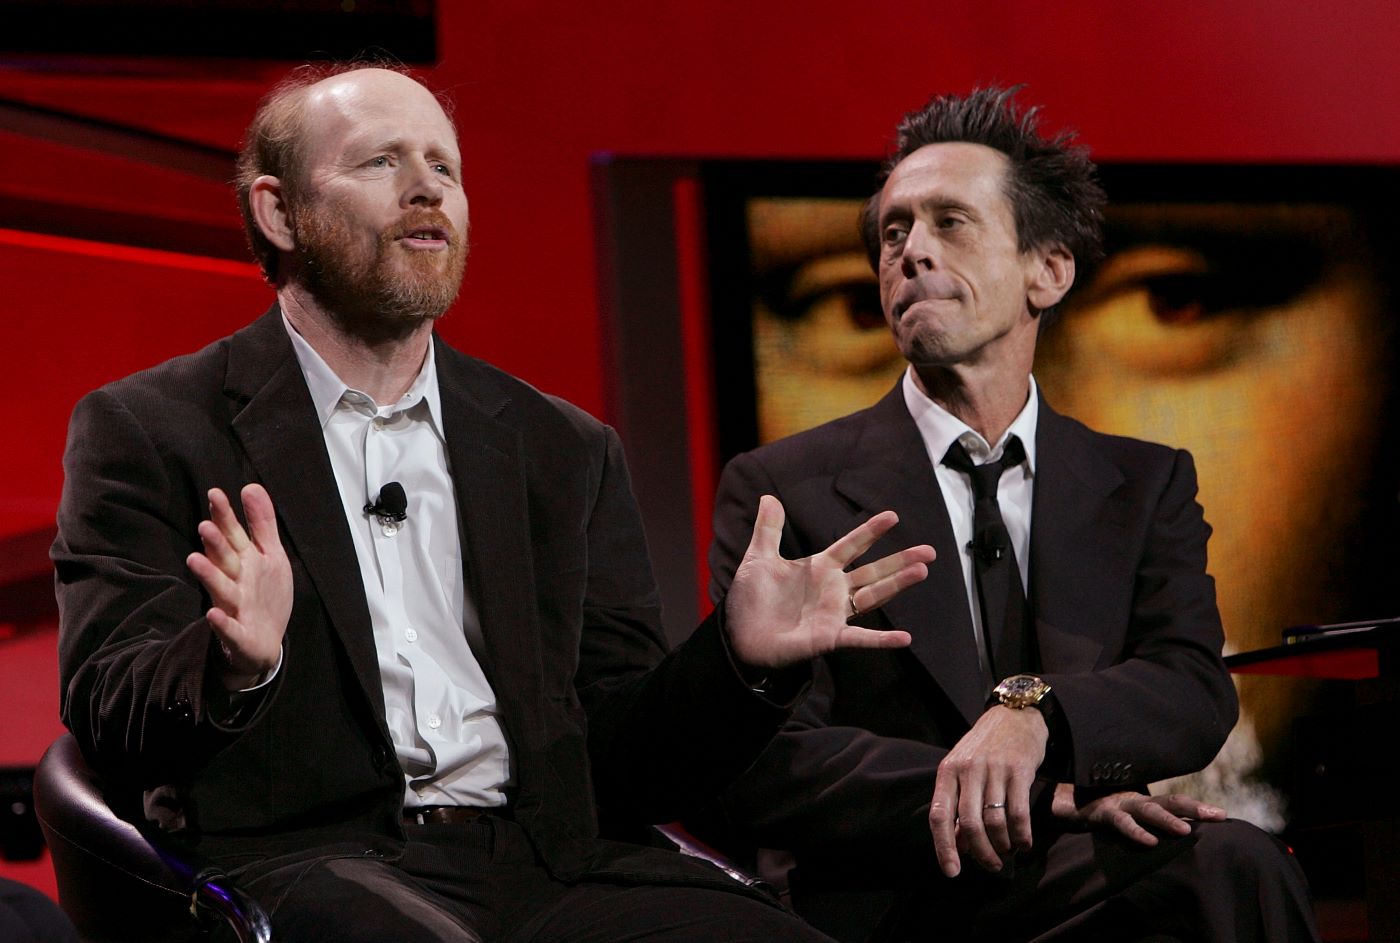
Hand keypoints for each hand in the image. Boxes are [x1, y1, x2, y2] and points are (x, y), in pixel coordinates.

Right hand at [186, 484, 291, 689]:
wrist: (266, 640)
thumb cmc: (264, 593)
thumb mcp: (270, 554)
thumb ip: (261, 523)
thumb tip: (250, 486)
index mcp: (242, 561)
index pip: (232, 535)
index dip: (224, 516)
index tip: (216, 493)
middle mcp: (234, 581)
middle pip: (224, 559)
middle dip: (215, 543)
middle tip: (204, 525)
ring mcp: (234, 607)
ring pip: (220, 589)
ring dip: (209, 575)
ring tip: (194, 559)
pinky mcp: (238, 634)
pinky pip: (229, 628)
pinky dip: (222, 622)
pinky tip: (212, 614)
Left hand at [724, 495, 934, 669]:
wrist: (739, 635)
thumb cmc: (751, 599)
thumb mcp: (758, 559)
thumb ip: (768, 530)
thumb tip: (768, 496)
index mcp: (819, 568)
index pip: (851, 546)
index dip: (870, 531)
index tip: (892, 516)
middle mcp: (833, 590)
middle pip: (873, 572)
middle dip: (900, 561)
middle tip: (930, 551)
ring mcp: (835, 614)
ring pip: (873, 597)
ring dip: (897, 586)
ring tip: (922, 572)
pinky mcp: (830, 638)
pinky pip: (860, 638)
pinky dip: (881, 640)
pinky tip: (904, 638)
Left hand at [929, 706, 1047, 876]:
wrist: (1014, 714)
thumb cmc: (984, 749)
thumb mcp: (963, 770)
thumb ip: (958, 805)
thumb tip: (958, 845)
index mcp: (948, 771)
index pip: (939, 815)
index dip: (944, 847)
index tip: (951, 872)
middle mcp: (968, 769)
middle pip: (970, 824)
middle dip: (981, 853)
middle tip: (992, 866)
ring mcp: (994, 769)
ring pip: (995, 822)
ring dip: (1003, 845)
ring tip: (1008, 851)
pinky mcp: (1019, 770)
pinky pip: (1018, 812)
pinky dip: (1021, 835)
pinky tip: (1024, 843)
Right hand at [1050, 782, 1225, 845]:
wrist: (1050, 795)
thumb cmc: (1083, 804)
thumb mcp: (1115, 813)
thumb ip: (1133, 819)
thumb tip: (1156, 835)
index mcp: (1138, 801)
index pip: (1172, 802)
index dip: (1196, 807)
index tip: (1222, 815)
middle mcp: (1132, 800)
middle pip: (1169, 802)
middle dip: (1195, 808)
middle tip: (1220, 816)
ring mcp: (1116, 804)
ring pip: (1148, 810)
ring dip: (1168, 819)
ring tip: (1188, 831)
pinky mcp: (1099, 812)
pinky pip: (1121, 823)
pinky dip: (1136, 833)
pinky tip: (1151, 842)